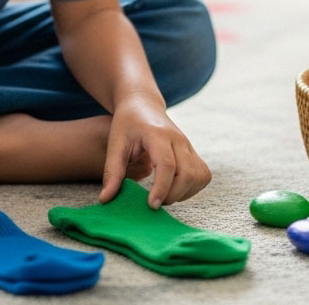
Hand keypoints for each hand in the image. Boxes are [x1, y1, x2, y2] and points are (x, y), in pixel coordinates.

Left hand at [100, 93, 211, 208]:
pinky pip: (203, 175)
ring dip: (184, 193)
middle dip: (173, 195)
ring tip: (164, 195)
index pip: (166, 164)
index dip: (161, 188)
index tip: (151, 205)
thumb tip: (105, 199)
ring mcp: (189, 146)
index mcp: (158, 135)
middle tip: (154, 202)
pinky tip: (175, 189)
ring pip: (199, 176)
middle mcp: (178, 139)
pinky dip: (192, 187)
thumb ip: (112, 172)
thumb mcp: (115, 144)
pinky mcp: (194, 152)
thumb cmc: (127, 124)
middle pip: (188, 173)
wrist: (143, 105)